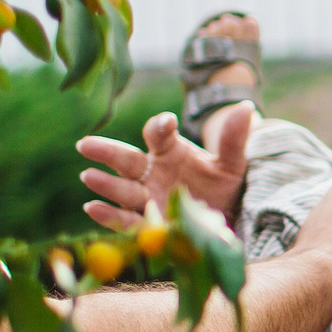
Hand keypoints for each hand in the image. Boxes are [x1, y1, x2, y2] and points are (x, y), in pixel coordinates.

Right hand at [78, 105, 253, 232]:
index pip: (159, 135)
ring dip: (106, 184)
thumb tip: (246, 108)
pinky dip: (109, 215)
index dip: (160, 128)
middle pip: (127, 160)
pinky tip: (92, 208)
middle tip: (86, 144)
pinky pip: (126, 220)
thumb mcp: (232, 163)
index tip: (167, 124)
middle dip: (106, 152)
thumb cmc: (223, 186)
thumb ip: (233, 139)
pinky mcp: (149, 224)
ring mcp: (148, 198)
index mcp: (170, 151)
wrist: (225, 220)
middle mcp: (153, 173)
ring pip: (123, 189)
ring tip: (89, 177)